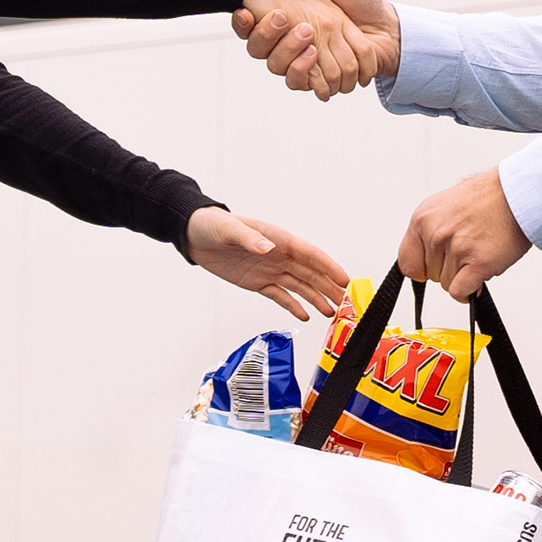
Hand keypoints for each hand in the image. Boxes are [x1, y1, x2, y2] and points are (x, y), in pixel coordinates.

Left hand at [186, 207, 349, 321]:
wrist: (194, 236)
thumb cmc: (213, 225)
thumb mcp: (230, 229)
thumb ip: (250, 239)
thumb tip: (269, 248)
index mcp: (278, 239)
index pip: (310, 254)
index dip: (329, 267)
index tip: (345, 280)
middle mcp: (279, 255)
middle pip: (311, 274)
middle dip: (330, 288)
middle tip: (346, 303)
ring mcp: (270, 270)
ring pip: (300, 287)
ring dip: (316, 299)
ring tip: (331, 313)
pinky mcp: (258, 283)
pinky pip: (280, 296)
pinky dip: (293, 306)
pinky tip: (305, 315)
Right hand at [233, 0, 398, 98]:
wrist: (388, 28)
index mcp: (287, 14)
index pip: (250, 23)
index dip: (241, 21)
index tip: (246, 11)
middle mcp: (288, 40)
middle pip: (258, 49)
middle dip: (267, 36)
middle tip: (287, 19)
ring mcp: (302, 61)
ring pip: (277, 67)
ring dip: (288, 54)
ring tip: (309, 41)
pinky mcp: (319, 78)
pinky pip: (301, 84)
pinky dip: (306, 74)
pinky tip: (315, 57)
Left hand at [399, 169, 530, 299]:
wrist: (516, 194)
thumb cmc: (487, 198)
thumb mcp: (443, 207)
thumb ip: (429, 233)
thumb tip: (425, 262)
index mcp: (423, 219)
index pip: (407, 261)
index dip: (421, 269)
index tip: (432, 267)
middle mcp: (436, 233)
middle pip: (430, 275)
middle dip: (449, 268)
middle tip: (468, 249)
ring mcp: (457, 248)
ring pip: (447, 284)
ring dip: (463, 276)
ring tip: (478, 253)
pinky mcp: (478, 263)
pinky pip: (460, 292)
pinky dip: (468, 292)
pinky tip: (477, 279)